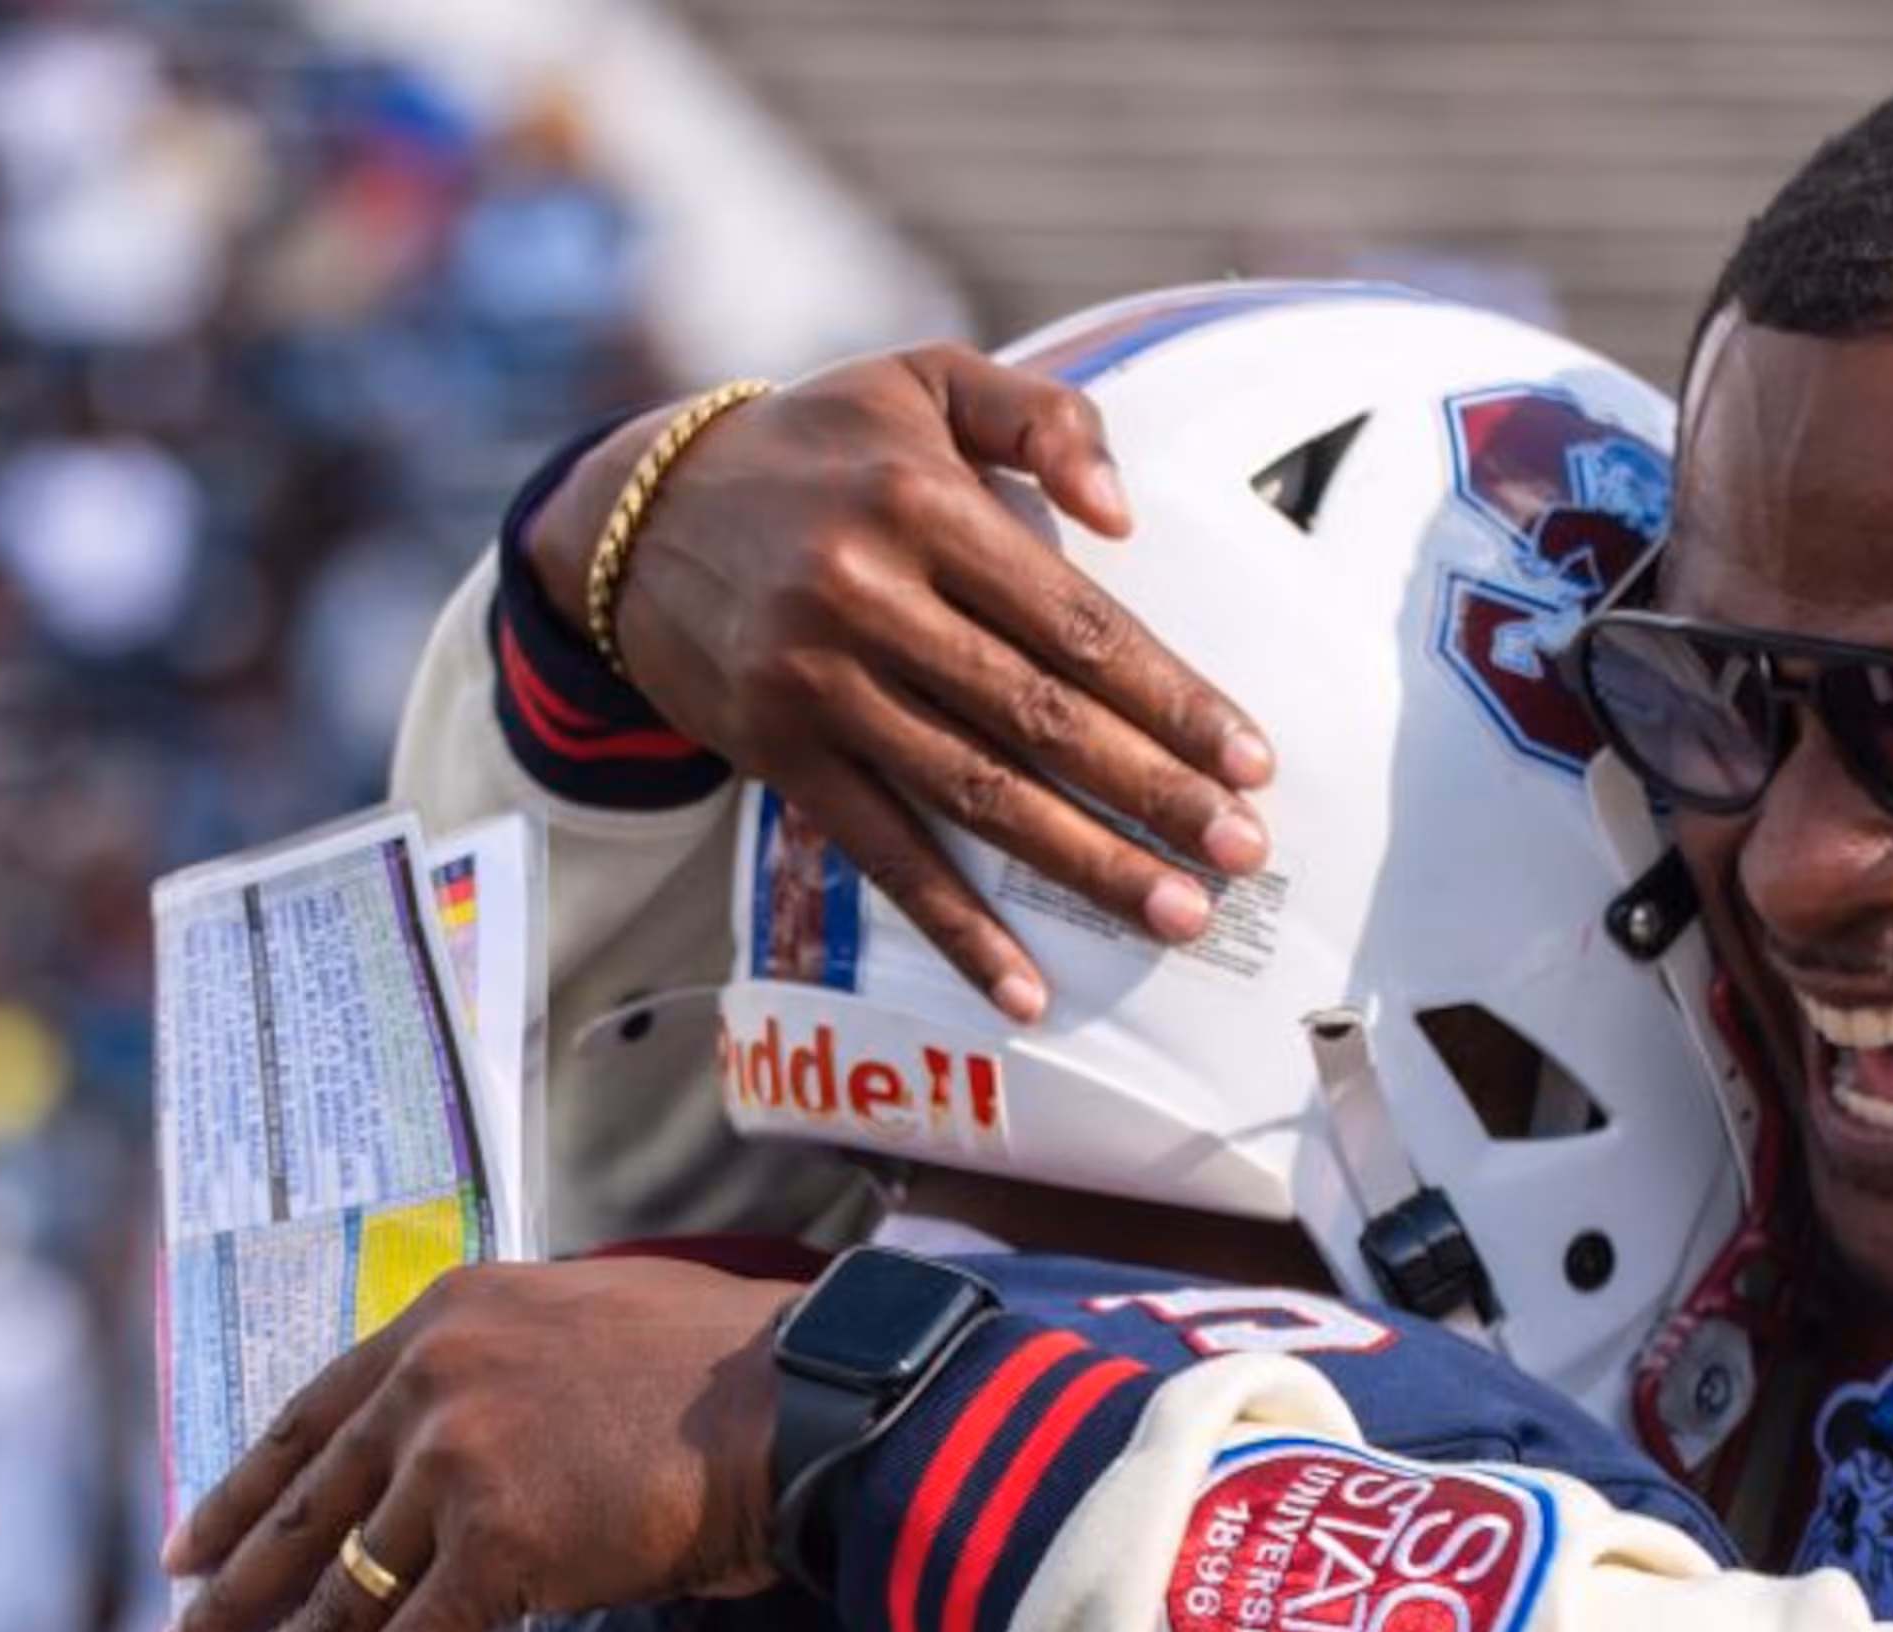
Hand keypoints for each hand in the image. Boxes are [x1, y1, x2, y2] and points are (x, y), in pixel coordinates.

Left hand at [154, 1257, 796, 1631]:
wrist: (804, 1395)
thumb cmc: (728, 1369)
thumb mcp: (588, 1326)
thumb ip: (512, 1372)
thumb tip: (484, 1451)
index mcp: (446, 1319)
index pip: (308, 1421)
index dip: (240, 1497)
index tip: (187, 1548)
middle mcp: (430, 1383)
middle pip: (300, 1516)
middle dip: (224, 1602)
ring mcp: (455, 1465)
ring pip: (332, 1604)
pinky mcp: (498, 1549)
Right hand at [533, 345, 1277, 1017]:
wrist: (641, 515)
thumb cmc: (821, 447)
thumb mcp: (923, 380)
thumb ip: (1041, 416)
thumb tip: (1125, 513)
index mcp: (920, 503)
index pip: (1074, 620)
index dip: (1171, 696)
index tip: (1251, 760)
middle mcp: (866, 597)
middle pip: (1037, 716)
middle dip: (1152, 793)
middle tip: (1243, 853)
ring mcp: (818, 687)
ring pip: (975, 795)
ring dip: (1084, 867)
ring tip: (1178, 914)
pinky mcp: (781, 758)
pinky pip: (885, 857)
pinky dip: (956, 931)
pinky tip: (1027, 991)